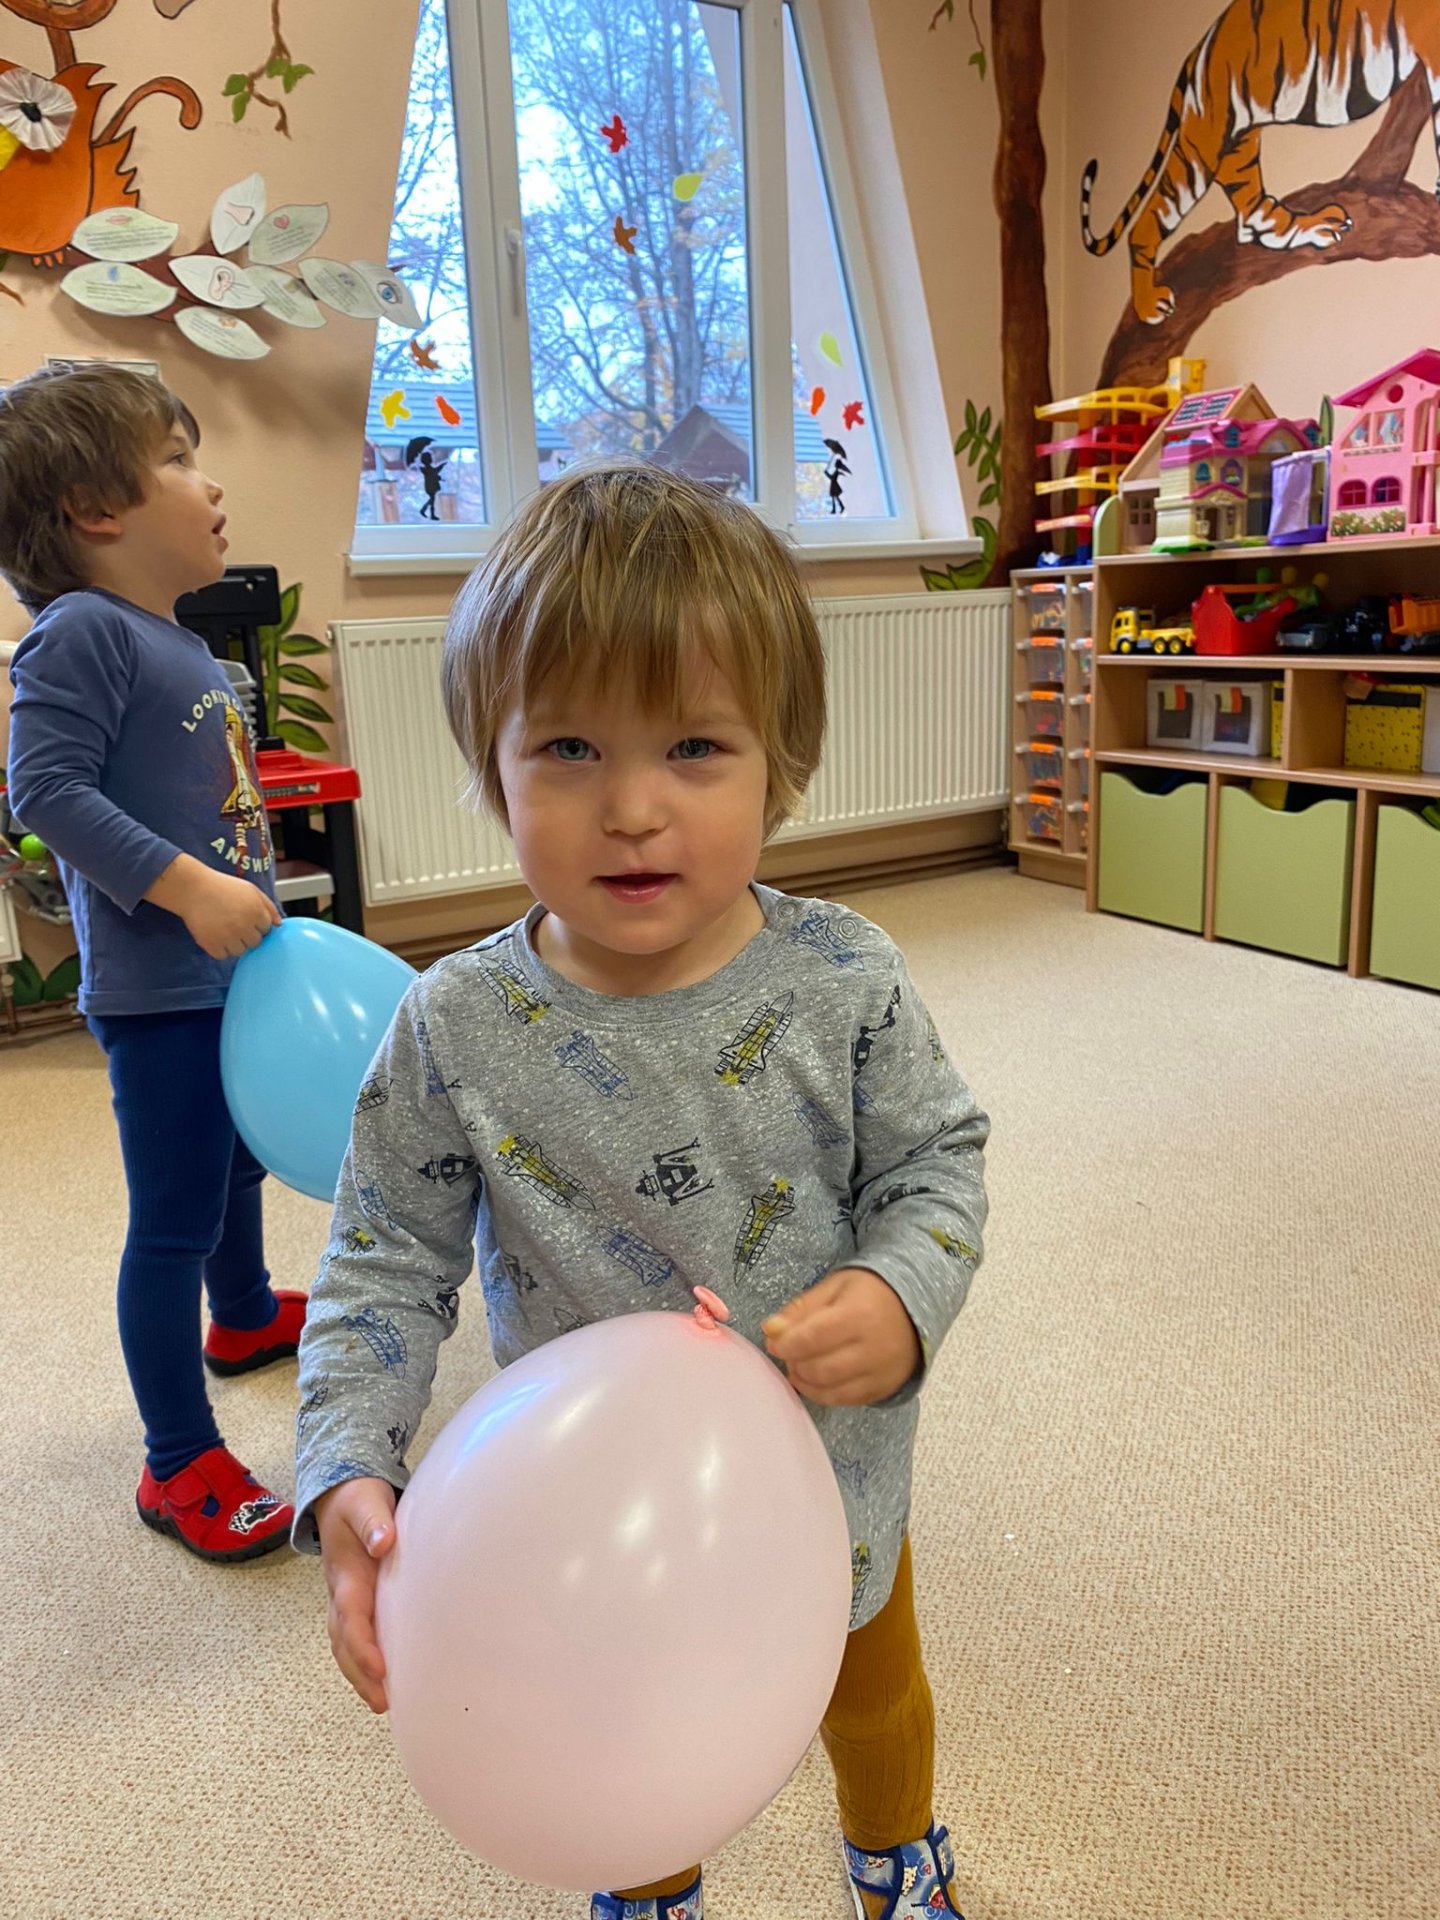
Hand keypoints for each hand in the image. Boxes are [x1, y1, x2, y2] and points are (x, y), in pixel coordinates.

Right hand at [147, 853, 281, 957]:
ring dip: (233, 943)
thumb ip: (268, 907)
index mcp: (256, 911)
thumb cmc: (222, 887)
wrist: (193, 889)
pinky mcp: (212, 944)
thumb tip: (279, 924)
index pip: (266, 930)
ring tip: (222, 928)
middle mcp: (244, 925)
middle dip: (246, 935)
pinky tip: (214, 934)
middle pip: (255, 943)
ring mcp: (228, 936)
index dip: (256, 924)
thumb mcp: (251, 890)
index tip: (245, 917)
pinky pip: (222, 956)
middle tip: (233, 923)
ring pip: (240, 951)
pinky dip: (219, 948)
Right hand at [315, 1477, 397, 1712]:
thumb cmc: (356, 1499)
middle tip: (382, 1703)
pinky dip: (363, 1660)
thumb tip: (384, 1542)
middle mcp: (341, 1592)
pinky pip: (355, 1635)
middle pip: (343, 1642)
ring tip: (382, 1702)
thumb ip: (374, 1521)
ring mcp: (345, 1598)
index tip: (381, 1669)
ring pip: (345, 1644)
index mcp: (345, 1575)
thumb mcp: (365, 1502)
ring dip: (359, 1674)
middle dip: (359, 1674)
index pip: (351, 1617)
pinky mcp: (356, 1599)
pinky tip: (383, 1676)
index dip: (363, 1646)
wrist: (340, 1492)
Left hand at [762, 1266, 921, 1406]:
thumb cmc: (868, 1293)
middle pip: (820, 1368)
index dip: (786, 1344)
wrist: (914, 1307)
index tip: (774, 1342)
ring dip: (805, 1381)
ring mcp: (881, 1372)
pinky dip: (824, 1394)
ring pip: (831, 1389)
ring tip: (799, 1365)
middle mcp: (873, 1347)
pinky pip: (846, 1401)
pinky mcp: (884, 1388)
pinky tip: (815, 1380)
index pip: (812, 1338)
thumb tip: (770, 1330)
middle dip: (795, 1363)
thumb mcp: (834, 1287)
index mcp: (859, 1314)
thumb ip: (801, 1309)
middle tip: (787, 1353)